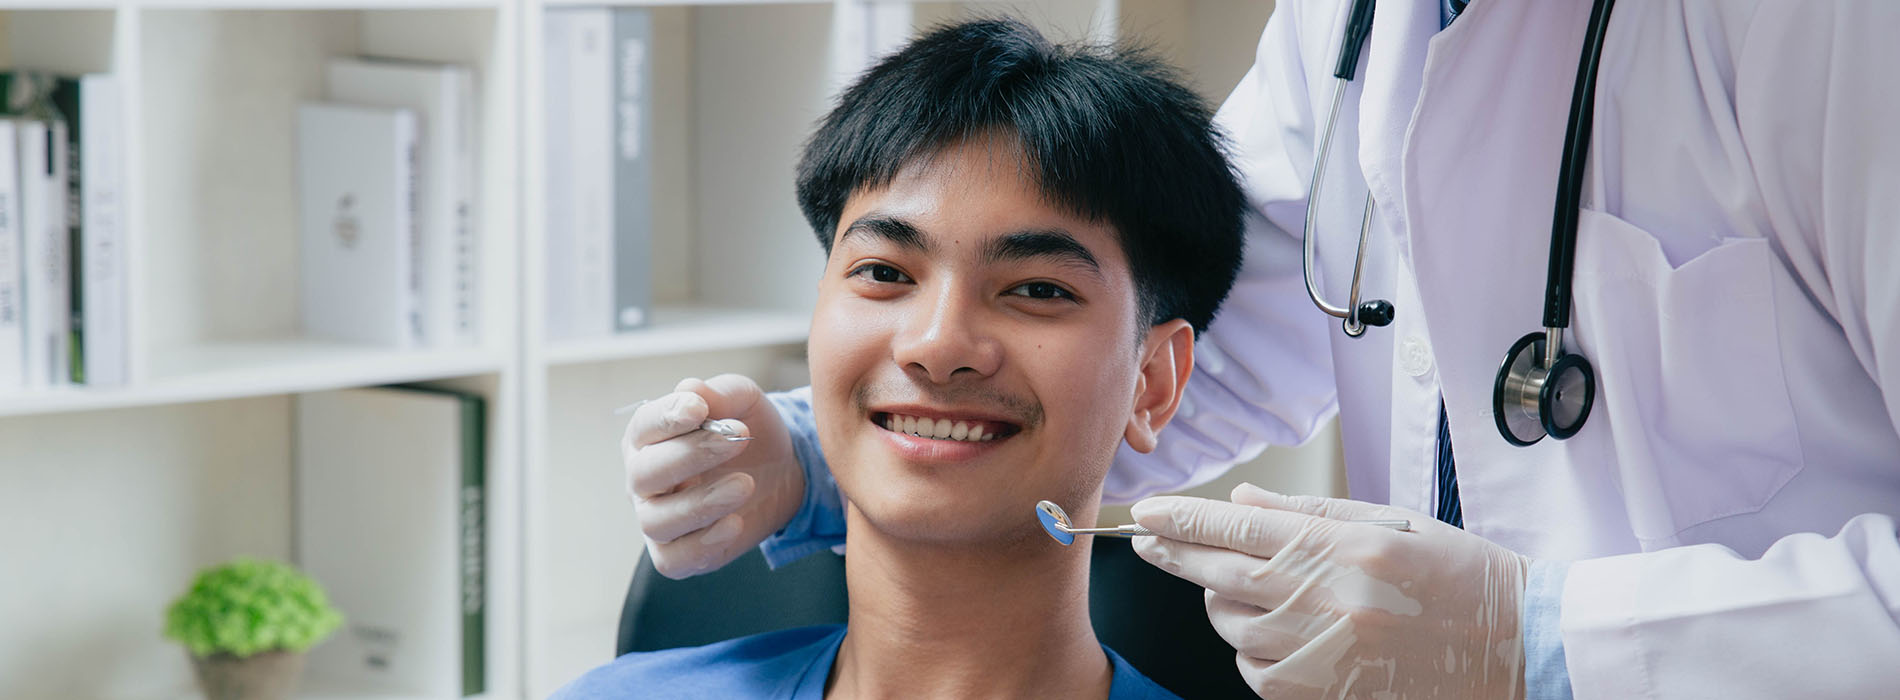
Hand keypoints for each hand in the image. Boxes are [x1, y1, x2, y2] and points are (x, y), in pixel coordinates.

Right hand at [622, 374, 803, 578]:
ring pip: (657, 521)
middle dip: (690, 455)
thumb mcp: (744, 402)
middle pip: (645, 474)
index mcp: (649, 438)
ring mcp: (657, 519)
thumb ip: (721, 393)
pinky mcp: (679, 554)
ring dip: (701, 503)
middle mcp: (643, 480)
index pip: (644, 427)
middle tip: (737, 439)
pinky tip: (734, 523)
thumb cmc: (747, 431)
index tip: (700, 408)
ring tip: (745, 484)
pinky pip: (673, 560)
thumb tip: (690, 389)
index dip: (667, 417)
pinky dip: (701, 545)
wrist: (781, 471)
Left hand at [1132, 483, 1528, 699]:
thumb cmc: (1460, 576)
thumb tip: (1239, 503)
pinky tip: (1277, 632)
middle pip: (1223, 576)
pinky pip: (1257, 672)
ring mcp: (1326, 653)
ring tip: (1256, 589)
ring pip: (1234, 627)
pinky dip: (1253, 650)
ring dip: (1226, 604)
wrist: (1517, 645)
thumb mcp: (1389, 523)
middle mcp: (1332, 602)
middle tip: (1150, 542)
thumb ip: (1308, 514)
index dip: (1183, 520)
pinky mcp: (1326, 694)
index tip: (1146, 512)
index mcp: (1347, 549)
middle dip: (1178, 555)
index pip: (1239, 529)